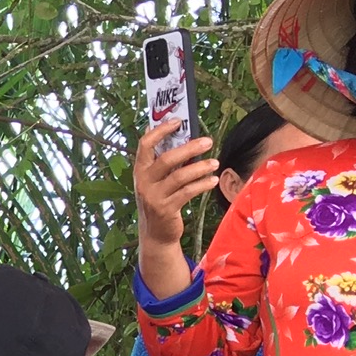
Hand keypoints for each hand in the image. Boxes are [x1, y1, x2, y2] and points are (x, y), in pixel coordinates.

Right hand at [133, 120, 218, 248]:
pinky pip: (187, 192)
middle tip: (208, 141)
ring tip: (215, 163)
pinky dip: (202, 185)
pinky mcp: (165, 209)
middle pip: (166, 159)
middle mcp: (143, 182)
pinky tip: (213, 180)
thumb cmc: (160, 199)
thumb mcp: (155, 179)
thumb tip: (171, 132)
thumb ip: (161, 159)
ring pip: (179, 176)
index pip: (145, 145)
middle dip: (189, 148)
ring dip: (200, 167)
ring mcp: (153, 196)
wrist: (156, 233)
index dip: (161, 131)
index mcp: (140, 170)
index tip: (178, 121)